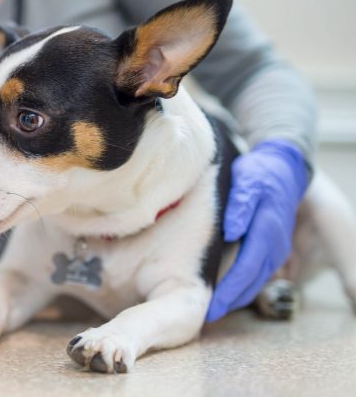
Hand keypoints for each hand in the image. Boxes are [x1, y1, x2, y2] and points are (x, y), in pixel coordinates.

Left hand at [206, 139, 308, 321]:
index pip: (246, 268)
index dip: (228, 290)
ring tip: (212, 309)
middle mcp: (275, 245)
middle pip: (251, 281)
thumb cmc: (259, 175)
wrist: (283, 170)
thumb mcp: (247, 181)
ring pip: (257, 281)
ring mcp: (277, 249)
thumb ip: (239, 204)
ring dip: (237, 297)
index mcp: (266, 230)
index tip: (210, 307)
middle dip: (230, 301)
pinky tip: (226, 292)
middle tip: (205, 317)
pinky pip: (258, 274)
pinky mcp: (274, 250)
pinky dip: (243, 286)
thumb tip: (231, 230)